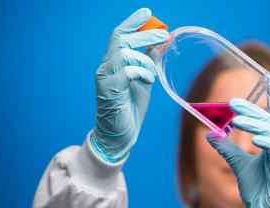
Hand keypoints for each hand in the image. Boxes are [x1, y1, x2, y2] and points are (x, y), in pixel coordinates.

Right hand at [90, 8, 168, 162]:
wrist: (120, 135)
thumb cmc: (130, 108)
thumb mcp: (144, 81)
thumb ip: (150, 62)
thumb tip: (162, 43)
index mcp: (113, 63)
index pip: (119, 35)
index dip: (132, 22)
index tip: (148, 12)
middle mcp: (105, 67)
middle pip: (121, 40)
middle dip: (144, 34)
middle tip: (164, 35)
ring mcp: (105, 78)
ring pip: (124, 54)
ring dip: (145, 61)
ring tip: (153, 75)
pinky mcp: (109, 90)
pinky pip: (127, 71)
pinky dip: (142, 73)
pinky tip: (149, 82)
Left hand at [207, 71, 269, 207]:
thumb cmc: (258, 189)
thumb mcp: (237, 165)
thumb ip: (226, 149)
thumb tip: (209, 134)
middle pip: (268, 119)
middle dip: (252, 109)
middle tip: (233, 103)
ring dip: (255, 123)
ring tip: (236, 118)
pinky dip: (268, 142)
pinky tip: (256, 139)